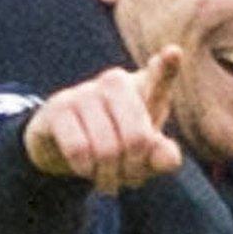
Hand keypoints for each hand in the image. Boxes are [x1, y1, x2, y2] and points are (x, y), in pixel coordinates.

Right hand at [26, 45, 182, 194]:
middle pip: (137, 139)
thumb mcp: (144, 153)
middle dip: (134, 170)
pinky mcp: (58, 108)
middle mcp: (116, 83)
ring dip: (108, 176)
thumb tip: (170, 159)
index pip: (160, 78)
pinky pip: (78, 149)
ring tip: (108, 179)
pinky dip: (85, 170)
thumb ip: (161, 156)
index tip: (174, 53)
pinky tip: (85, 169)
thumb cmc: (116, 143)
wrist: (65, 146)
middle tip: (129, 180)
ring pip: (107, 149)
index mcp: (145, 89)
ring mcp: (85, 92)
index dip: (167, 67)